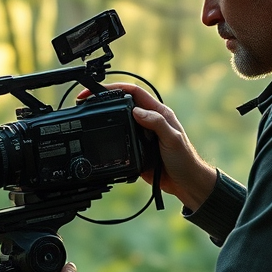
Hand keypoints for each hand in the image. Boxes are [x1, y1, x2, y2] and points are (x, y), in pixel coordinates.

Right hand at [95, 83, 218, 211]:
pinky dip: (109, 138)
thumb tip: (137, 110)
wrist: (186, 184)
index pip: (133, 93)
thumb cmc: (185, 160)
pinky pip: (119, 140)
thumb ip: (157, 123)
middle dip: (103, 100)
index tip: (97, 90)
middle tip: (85, 101)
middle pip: (122, 104)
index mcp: (158, 113)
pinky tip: (99, 139)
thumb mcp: (173, 139)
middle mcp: (148, 121)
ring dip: (104, 118)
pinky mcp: (135, 149)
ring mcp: (141, 135)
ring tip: (87, 116)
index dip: (114, 88)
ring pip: (119, 122)